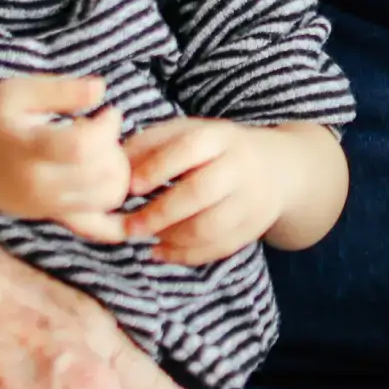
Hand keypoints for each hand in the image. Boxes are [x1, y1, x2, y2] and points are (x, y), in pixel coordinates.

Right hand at [0, 74, 131, 241]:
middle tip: (100, 129)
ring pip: (105, 197)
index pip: (80, 147)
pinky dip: (116, 218)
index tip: (107, 112)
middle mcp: (38, 184)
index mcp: (27, 149)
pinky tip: (123, 200)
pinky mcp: (54, 217)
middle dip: (113, 146)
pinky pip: (94, 226)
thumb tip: (100, 89)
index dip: (105, 128)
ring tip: (99, 150)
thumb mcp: (17, 92)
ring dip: (116, 170)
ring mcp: (47, 206)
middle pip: (98, 173)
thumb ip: (59, 90)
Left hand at [122, 117, 284, 264]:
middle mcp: (239, 167)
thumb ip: (151, 144)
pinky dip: (187, 256)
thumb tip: (113, 160)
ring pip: (210, 227)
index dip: (158, 167)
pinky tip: (161, 251)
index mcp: (220, 136)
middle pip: (201, 192)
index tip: (130, 187)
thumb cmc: (214, 148)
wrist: (276, 167)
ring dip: (172, 238)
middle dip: (161, 213)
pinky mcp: (252, 229)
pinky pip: (219, 248)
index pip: (189, 148)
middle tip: (129, 227)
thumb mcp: (188, 132)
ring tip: (145, 239)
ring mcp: (250, 200)